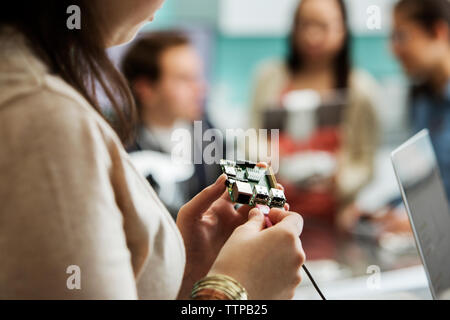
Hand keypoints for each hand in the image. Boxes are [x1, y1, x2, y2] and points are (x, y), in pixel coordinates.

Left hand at [176, 163, 287, 298]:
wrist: (188, 271)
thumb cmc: (184, 241)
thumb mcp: (191, 214)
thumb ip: (206, 195)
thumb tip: (224, 177)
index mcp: (219, 206)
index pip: (238, 186)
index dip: (249, 177)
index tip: (262, 167)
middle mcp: (232, 216)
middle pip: (254, 199)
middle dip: (266, 191)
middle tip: (277, 186)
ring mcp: (241, 230)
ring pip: (262, 214)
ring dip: (272, 206)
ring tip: (282, 202)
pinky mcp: (247, 244)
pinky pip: (263, 231)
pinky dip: (273, 224)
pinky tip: (279, 220)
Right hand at [208, 207, 305, 299]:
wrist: (230, 298)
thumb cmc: (234, 263)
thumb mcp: (241, 233)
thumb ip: (255, 220)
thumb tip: (259, 213)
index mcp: (287, 236)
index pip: (295, 218)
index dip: (281, 215)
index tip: (268, 217)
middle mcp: (297, 255)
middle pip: (291, 238)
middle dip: (277, 235)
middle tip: (257, 236)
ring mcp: (295, 275)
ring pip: (288, 256)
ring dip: (276, 253)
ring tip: (255, 258)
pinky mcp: (291, 290)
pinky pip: (286, 274)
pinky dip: (275, 270)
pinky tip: (258, 273)